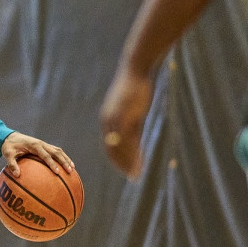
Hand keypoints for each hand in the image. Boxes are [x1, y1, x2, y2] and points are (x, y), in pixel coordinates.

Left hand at [2, 132, 73, 176]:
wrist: (10, 136)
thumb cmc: (9, 146)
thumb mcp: (7, 154)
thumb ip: (12, 164)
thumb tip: (17, 175)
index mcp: (34, 145)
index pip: (45, 155)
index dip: (52, 164)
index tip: (57, 172)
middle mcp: (41, 144)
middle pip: (56, 152)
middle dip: (64, 161)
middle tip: (69, 171)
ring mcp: (44, 144)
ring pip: (58, 151)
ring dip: (66, 159)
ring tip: (72, 169)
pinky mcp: (44, 146)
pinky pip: (56, 151)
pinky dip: (63, 157)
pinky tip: (66, 165)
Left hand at [99, 64, 153, 178]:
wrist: (136, 71)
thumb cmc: (135, 87)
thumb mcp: (132, 108)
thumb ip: (132, 124)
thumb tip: (134, 136)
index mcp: (107, 119)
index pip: (108, 144)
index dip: (116, 158)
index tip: (124, 168)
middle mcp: (108, 122)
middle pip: (112, 149)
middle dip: (121, 164)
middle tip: (131, 176)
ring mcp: (115, 121)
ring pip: (120, 148)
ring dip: (128, 163)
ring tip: (136, 174)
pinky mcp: (125, 117)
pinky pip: (128, 141)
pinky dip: (133, 154)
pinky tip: (140, 162)